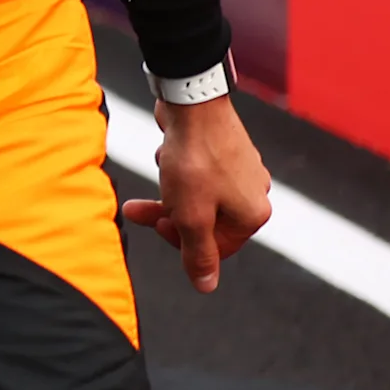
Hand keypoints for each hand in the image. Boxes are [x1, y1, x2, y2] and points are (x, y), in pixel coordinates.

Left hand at [119, 95, 273, 292]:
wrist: (193, 103)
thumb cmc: (194, 161)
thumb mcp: (190, 216)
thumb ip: (197, 253)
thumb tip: (206, 286)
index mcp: (253, 214)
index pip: (216, 249)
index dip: (182, 243)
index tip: (159, 225)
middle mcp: (254, 193)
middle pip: (203, 221)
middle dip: (167, 214)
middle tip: (135, 209)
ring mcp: (241, 170)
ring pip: (195, 196)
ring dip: (169, 188)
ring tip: (160, 166)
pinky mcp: (224, 151)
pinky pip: (195, 172)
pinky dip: (176, 167)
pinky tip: (167, 151)